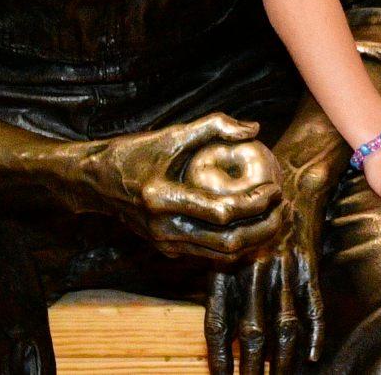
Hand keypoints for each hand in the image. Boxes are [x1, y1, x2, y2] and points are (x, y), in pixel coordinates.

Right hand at [87, 115, 287, 264]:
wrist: (96, 182)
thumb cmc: (135, 153)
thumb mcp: (171, 134)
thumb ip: (214, 125)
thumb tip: (254, 129)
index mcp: (162, 198)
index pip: (222, 211)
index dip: (256, 202)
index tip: (277, 188)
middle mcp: (163, 228)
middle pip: (227, 241)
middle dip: (263, 227)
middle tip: (284, 207)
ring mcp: (164, 243)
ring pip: (221, 254)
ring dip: (255, 240)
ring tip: (276, 217)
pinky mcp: (167, 249)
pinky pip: (209, 254)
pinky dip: (237, 245)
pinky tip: (254, 226)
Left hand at [205, 162, 329, 374]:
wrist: (290, 177)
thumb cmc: (252, 215)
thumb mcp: (229, 245)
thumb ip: (224, 284)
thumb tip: (224, 329)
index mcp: (227, 269)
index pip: (218, 323)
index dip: (220, 355)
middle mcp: (252, 270)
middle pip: (252, 330)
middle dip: (252, 366)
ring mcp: (283, 266)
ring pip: (283, 322)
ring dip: (282, 358)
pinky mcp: (308, 261)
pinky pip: (312, 302)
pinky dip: (315, 331)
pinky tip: (315, 355)